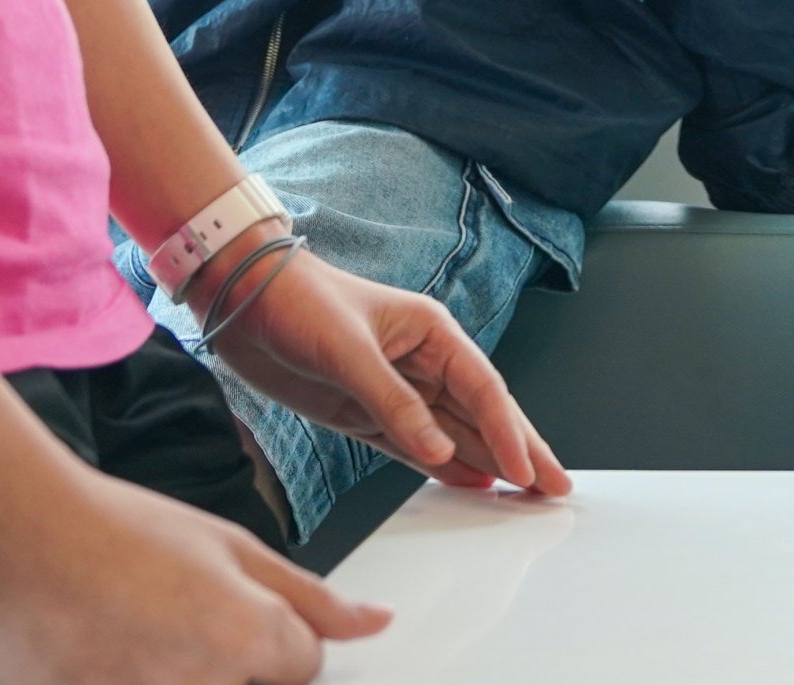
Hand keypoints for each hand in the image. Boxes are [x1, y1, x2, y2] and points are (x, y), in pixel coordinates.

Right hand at [0, 460, 383, 684]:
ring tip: (134, 634)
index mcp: (248, 638)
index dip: (276, 642)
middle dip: (228, 667)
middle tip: (171, 625)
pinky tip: (106, 652)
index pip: (303, 670)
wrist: (16, 536)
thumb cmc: (118, 530)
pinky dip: (128, 677)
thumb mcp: (230, 546)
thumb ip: (310, 598)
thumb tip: (375, 623)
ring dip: (173, 672)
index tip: (227, 615)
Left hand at [198, 236, 570, 497]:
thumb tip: (439, 448)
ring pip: (452, 433)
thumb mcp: (348, 350)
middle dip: (519, 449)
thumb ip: (395, 403)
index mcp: (430, 331)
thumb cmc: (297, 301)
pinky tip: (470, 484)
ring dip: (486, 462)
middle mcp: (420, 361)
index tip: (529, 468)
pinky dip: (442, 466)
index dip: (509, 431)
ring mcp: (394, 390)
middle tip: (553, 485)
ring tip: (522, 494)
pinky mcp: (363, 413)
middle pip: (481, 413)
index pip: (483, 388)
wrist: (240, 300)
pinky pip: (413, 445)